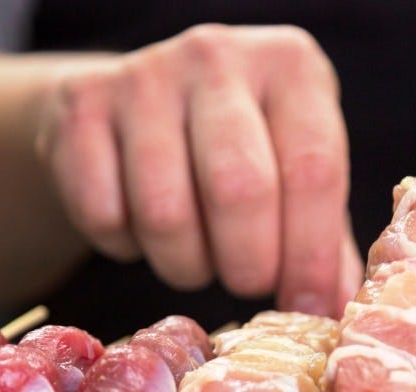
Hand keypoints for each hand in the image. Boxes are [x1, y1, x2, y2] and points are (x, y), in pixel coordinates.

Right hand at [34, 24, 362, 317]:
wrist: (133, 107)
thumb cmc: (237, 150)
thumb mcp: (292, 173)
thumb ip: (322, 238)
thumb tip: (335, 311)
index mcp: (291, 67)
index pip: (313, 170)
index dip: (311, 254)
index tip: (308, 307)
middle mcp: (218, 56)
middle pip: (239, 189)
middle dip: (248, 265)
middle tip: (248, 284)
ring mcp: (143, 75)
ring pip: (166, 212)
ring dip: (186, 264)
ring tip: (198, 259)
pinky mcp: (80, 105)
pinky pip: (104, 214)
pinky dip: (126, 248)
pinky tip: (143, 231)